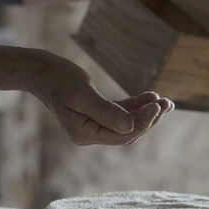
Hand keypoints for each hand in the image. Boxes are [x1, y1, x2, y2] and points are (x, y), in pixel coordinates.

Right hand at [27, 52, 172, 145]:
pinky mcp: (96, 115)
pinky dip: (135, 106)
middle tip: (166, 103)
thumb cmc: (59, 79)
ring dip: (145, 113)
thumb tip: (130, 127)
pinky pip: (120, 114)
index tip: (157, 107)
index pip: (122, 136)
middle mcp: (89, 134)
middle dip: (148, 119)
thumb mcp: (83, 94)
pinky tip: (150, 97)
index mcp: (84, 134)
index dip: (142, 124)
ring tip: (165, 101)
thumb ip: (106, 112)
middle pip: (126, 132)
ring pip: (126, 124)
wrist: (42, 72)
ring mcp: (92, 126)